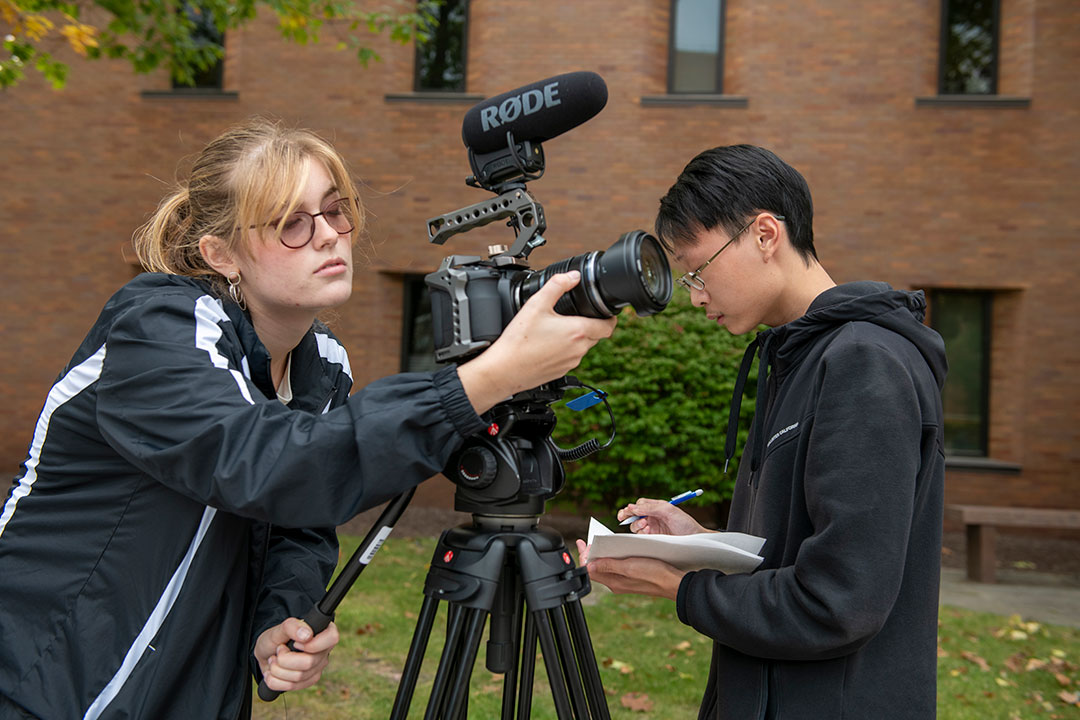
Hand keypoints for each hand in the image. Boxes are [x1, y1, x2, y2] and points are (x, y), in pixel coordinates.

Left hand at [254, 618, 339, 695]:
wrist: (266, 654)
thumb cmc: (275, 639)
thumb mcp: (278, 629)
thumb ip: (292, 626)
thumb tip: (307, 635)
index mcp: (323, 632)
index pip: (332, 638)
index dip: (312, 644)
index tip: (295, 643)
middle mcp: (324, 651)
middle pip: (309, 662)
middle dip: (285, 658)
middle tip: (278, 650)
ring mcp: (318, 668)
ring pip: (299, 677)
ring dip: (277, 669)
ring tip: (273, 660)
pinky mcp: (308, 682)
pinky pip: (291, 686)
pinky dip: (275, 680)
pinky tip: (272, 672)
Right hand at [457, 271, 616, 413]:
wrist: (505, 370)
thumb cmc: (519, 341)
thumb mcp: (537, 304)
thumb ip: (557, 285)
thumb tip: (573, 276)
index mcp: (578, 332)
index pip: (609, 326)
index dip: (611, 318)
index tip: (606, 312)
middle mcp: (579, 350)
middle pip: (596, 336)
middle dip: (590, 325)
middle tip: (575, 316)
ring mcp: (571, 363)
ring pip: (583, 348)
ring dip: (576, 338)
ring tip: (556, 330)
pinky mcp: (561, 372)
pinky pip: (570, 358)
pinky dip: (564, 350)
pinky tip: (547, 344)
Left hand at [575, 539, 685, 599]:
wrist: (674, 583)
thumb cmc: (655, 574)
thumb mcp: (630, 567)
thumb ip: (609, 566)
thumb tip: (589, 566)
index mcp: (614, 582)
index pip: (590, 570)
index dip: (584, 556)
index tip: (582, 543)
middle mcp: (616, 583)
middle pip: (596, 568)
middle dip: (591, 554)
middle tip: (588, 542)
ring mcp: (624, 581)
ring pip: (606, 568)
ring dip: (602, 556)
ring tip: (600, 544)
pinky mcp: (632, 578)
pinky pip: (616, 568)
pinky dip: (613, 559)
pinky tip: (616, 551)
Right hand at [617, 497, 708, 535]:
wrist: (694, 539)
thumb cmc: (684, 523)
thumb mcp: (668, 510)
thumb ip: (649, 507)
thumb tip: (632, 507)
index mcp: (656, 508)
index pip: (638, 505)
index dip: (631, 508)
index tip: (626, 512)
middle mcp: (652, 517)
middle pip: (634, 516)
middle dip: (630, 517)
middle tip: (626, 518)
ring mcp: (652, 528)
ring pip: (635, 526)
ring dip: (637, 525)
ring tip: (646, 526)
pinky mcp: (653, 539)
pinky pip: (640, 536)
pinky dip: (641, 534)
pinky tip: (648, 533)